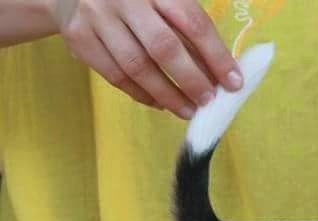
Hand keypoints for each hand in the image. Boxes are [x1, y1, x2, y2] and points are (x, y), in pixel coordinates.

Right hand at [50, 0, 242, 117]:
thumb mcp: (163, 0)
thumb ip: (188, 31)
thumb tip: (220, 73)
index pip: (193, 23)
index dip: (217, 56)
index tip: (234, 82)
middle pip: (164, 48)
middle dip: (192, 80)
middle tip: (208, 100)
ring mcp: (97, 17)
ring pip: (137, 67)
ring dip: (168, 95)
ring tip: (188, 110)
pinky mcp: (79, 37)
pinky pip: (115, 75)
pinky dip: (141, 94)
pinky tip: (160, 103)